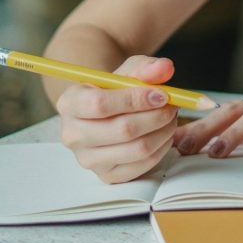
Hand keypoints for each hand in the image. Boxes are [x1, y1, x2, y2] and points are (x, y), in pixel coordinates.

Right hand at [56, 56, 178, 183]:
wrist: (110, 113)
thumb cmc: (118, 90)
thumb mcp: (130, 72)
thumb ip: (146, 68)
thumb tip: (165, 68)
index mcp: (70, 103)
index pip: (100, 104)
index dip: (136, 99)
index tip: (162, 94)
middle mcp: (72, 134)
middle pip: (123, 129)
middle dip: (157, 116)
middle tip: (173, 106)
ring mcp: (88, 159)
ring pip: (138, 149)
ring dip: (164, 131)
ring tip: (171, 118)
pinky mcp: (107, 175)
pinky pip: (144, 164)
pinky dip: (162, 148)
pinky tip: (164, 134)